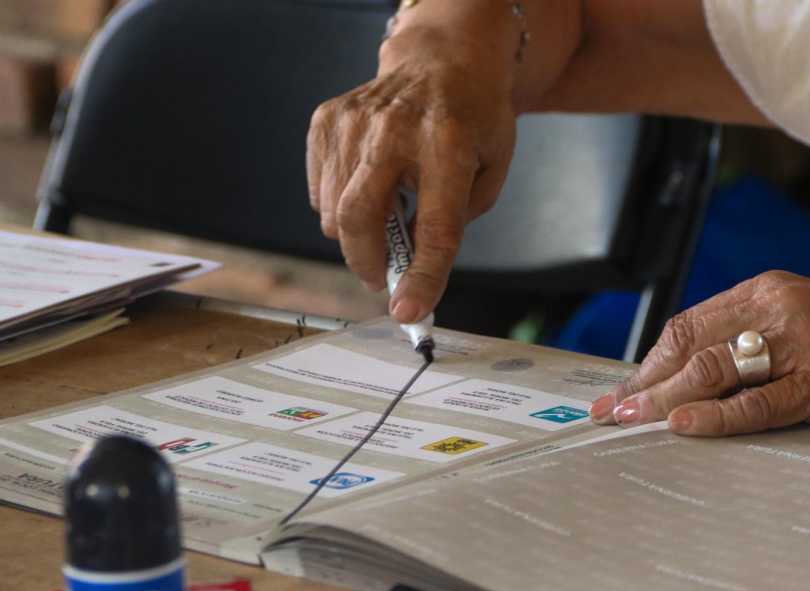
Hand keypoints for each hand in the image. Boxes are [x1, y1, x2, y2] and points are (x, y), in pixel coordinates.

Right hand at [306, 35, 516, 323]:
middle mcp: (395, 128)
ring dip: (355, 236)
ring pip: (333, 211)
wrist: (441, 60)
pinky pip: (320, 190)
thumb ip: (455, 221)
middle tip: (381, 279)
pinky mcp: (327, 119)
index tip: (407, 312)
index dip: (422, 276)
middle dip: (366, 263)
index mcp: (449, 142)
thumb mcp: (489, 170)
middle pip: (359, 217)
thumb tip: (410, 270)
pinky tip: (366, 190)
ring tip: (383, 221)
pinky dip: (337, 207)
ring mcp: (353, 120)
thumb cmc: (471, 121)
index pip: (435, 226)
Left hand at [589, 271, 809, 435]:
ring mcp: (800, 345)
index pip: (687, 326)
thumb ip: (746, 338)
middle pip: (690, 346)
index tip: (621, 391)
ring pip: (714, 371)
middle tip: (610, 414)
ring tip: (630, 422)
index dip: (648, 362)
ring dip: (664, 400)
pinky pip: (759, 403)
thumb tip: (683, 376)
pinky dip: (717, 416)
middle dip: (644, 383)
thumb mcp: (799, 320)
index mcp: (764, 290)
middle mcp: (776, 309)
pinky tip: (683, 426)